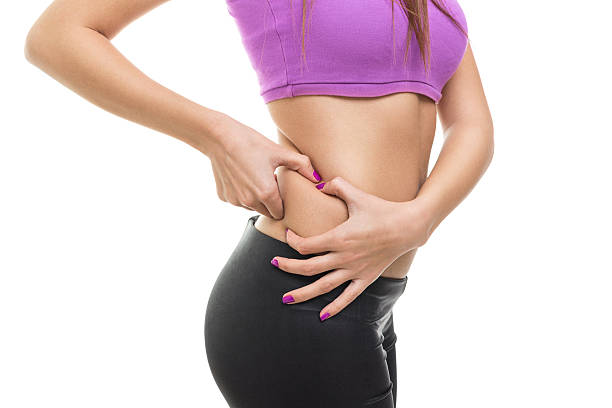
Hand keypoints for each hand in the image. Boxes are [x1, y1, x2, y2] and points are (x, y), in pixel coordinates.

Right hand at [207, 115, 320, 218]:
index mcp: (266, 194)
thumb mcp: (280, 152)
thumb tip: (317, 178)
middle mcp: (249, 201)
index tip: (282, 190)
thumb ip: (302, 165)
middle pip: (267, 212)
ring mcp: (235, 200)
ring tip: (256, 177)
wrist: (220, 137)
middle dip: (271, 203)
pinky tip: (242, 176)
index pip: (280, 212)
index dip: (283, 203)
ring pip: (252, 207)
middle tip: (270, 183)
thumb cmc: (251, 143)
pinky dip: (241, 193)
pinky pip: (237, 201)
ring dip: (256, 199)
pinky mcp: (224, 197)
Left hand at [272, 176, 432, 320]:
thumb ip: (337, 185)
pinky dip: (334, 308)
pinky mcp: (366, 279)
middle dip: (288, 267)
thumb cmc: (382, 210)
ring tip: (286, 299)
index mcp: (340, 237)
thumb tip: (320, 184)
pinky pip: (348, 298)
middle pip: (308, 268)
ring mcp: (355, 271)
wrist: (408, 227)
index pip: (307, 245)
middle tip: (274, 264)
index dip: (292, 241)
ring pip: (323, 286)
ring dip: (303, 294)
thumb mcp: (358, 194)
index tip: (288, 235)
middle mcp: (345, 257)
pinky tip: (322, 316)